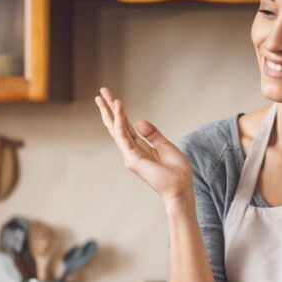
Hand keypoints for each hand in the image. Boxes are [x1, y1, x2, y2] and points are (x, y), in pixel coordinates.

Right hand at [94, 87, 192, 204]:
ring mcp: (130, 155)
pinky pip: (123, 135)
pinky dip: (119, 120)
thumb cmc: (176, 172)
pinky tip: (117, 108)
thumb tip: (138, 120)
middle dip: (108, 109)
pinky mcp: (132, 158)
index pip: (126, 127)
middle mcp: (131, 151)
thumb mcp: (165, 146)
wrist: (180, 188)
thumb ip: (152, 134)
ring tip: (103, 95)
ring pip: (116, 129)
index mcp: (140, 148)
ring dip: (110, 111)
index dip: (119, 112)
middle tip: (100, 92)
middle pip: (117, 126)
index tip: (113, 98)